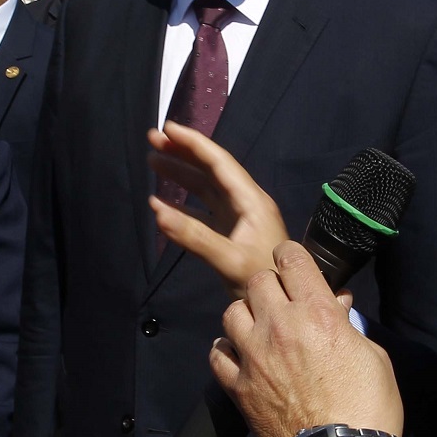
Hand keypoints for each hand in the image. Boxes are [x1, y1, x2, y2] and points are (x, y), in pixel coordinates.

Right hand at [147, 122, 289, 298]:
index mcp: (250, 201)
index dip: (193, 144)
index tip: (167, 129)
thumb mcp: (229, 260)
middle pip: (210, 170)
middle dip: (182, 153)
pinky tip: (162, 204)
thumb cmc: (263, 280)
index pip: (218, 163)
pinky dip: (182, 205)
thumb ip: (194, 237)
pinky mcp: (231, 234)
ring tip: (154, 161)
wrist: (283, 307)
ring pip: (205, 189)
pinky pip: (203, 212)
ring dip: (180, 175)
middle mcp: (245, 204)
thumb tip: (157, 211)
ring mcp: (238, 219)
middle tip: (153, 139)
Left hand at [211, 241, 403, 436]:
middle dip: (271, 285)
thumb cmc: (368, 409)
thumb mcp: (373, 358)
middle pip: (258, 281)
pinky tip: (240, 356)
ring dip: (246, 315)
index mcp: (318, 313)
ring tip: (260, 329)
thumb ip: (349, 326)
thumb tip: (336, 306)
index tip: (296, 267)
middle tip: (283, 302)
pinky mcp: (238, 386)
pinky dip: (226, 350)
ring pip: (231, 312)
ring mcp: (253, 356)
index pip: (291, 259)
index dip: (293, 257)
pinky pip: (216, 354)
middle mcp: (279, 326)